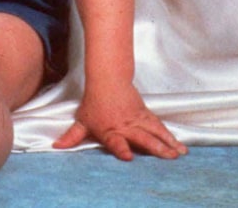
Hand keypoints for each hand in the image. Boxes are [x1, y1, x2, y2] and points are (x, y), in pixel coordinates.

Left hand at [53, 83, 186, 160]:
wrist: (107, 79)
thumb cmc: (94, 103)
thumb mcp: (82, 120)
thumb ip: (72, 136)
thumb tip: (57, 146)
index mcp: (109, 131)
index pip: (115, 142)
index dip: (121, 149)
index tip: (128, 156)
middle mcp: (125, 127)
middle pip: (142, 138)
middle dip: (155, 148)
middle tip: (168, 157)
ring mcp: (137, 120)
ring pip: (154, 132)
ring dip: (168, 143)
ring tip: (179, 154)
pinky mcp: (146, 115)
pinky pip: (159, 126)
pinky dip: (170, 136)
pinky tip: (180, 146)